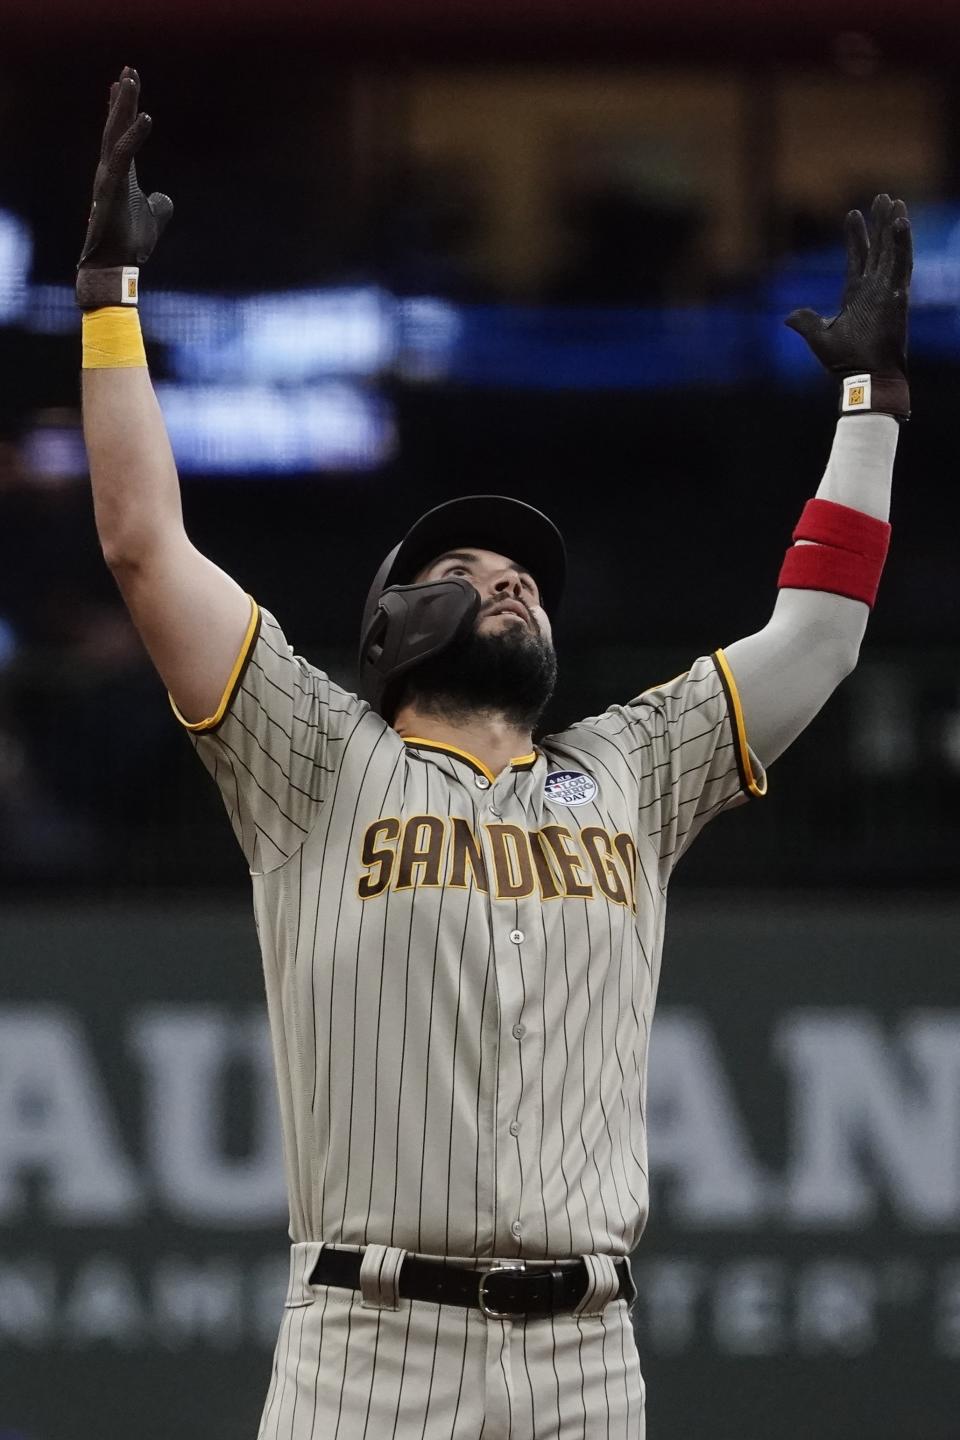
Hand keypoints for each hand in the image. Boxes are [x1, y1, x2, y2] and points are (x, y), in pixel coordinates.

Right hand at [77, 67, 172, 295]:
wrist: (115, 266)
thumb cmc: (130, 245)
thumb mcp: (152, 220)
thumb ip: (159, 207)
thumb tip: (165, 199)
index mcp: (120, 174)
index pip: (121, 134)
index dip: (124, 109)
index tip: (125, 83)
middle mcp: (110, 169)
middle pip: (116, 126)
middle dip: (123, 98)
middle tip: (129, 69)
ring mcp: (108, 177)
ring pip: (115, 133)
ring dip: (124, 106)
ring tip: (130, 80)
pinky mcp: (111, 187)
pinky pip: (124, 155)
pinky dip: (134, 135)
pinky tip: (145, 117)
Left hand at [785, 194, 911, 395]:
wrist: (863, 378)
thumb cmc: (845, 362)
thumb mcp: (819, 337)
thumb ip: (806, 322)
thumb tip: (787, 317)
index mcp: (856, 295)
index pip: (858, 257)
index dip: (856, 236)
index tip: (853, 213)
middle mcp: (874, 289)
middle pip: (878, 248)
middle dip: (880, 223)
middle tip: (883, 197)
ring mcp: (888, 291)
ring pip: (892, 250)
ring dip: (894, 226)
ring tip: (896, 202)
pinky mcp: (898, 296)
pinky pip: (902, 265)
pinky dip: (902, 244)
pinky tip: (902, 223)